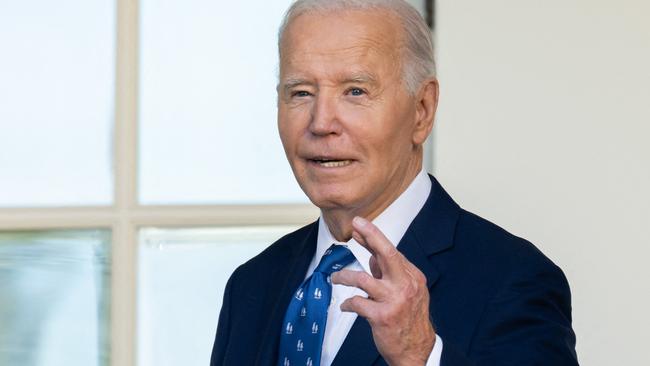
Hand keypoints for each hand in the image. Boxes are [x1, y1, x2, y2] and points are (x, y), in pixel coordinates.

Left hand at [331, 216, 435, 365]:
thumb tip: (371, 255)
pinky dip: (348, 303)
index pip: (391, 252)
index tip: (359, 227)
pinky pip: (357, 302)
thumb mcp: (406, 292)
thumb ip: (389, 273)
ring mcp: (394, 301)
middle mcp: (405, 286)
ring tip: (335, 278)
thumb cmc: (409, 320)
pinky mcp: (382, 317)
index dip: (373, 238)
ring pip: (363, 279)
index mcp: (412, 277)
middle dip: (370, 236)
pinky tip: (346, 305)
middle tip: (355, 226)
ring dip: (344, 277)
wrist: (417, 350)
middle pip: (387, 254)